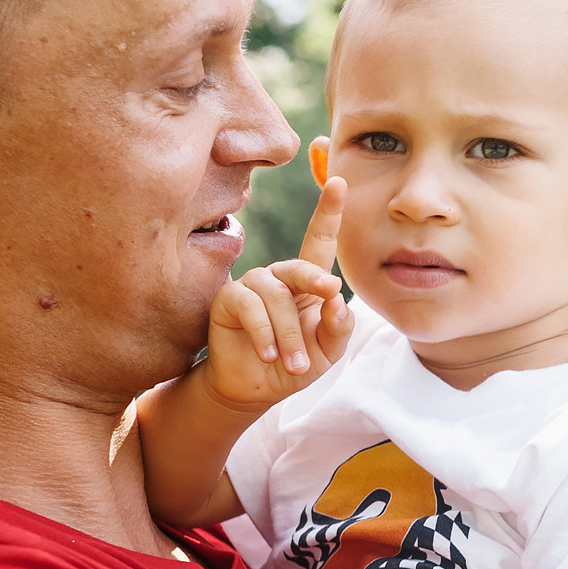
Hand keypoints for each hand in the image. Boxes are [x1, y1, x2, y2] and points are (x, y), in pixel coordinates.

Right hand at [195, 177, 353, 413]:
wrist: (255, 387)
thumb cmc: (295, 363)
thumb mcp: (327, 350)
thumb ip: (338, 326)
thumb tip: (337, 299)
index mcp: (308, 282)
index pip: (320, 241)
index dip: (329, 212)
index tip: (339, 181)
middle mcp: (280, 276)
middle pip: (302, 266)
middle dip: (316, 281)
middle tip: (328, 298)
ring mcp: (253, 284)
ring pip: (277, 297)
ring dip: (290, 335)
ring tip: (294, 366)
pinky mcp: (229, 297)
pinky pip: (250, 307)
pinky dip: (265, 334)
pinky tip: (269, 355)